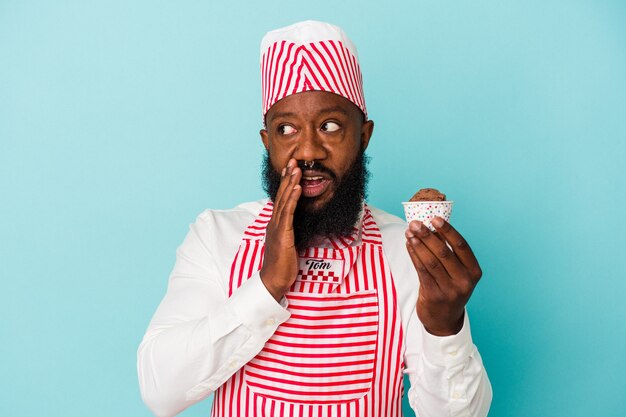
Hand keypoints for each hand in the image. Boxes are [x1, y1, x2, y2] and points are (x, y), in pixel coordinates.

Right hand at [260, 158, 301, 300]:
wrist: (273, 280)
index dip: (285, 183)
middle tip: (293, 160)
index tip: (291, 169)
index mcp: (276, 224)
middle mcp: (274, 223)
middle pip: (281, 195)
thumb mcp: (288, 243)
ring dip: (290, 183)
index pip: (281, 199)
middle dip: (287, 177)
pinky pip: (288, 214)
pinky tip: (297, 188)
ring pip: (284, 201)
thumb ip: (290, 231)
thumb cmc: (282, 265)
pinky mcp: (282, 235)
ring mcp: (277, 228)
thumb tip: (297, 223)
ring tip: (296, 168)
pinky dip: (292, 199)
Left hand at [405, 217, 481, 335]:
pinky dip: (414, 256)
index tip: (435, 218)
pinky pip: (421, 271)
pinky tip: (409, 245)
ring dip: (418, 244)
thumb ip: (449, 253)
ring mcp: (449, 290)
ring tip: (409, 232)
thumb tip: (433, 227)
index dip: (448, 231)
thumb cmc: (450, 289)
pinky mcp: (434, 296)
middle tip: (416, 223)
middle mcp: (464, 281)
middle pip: (444, 252)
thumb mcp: (457, 273)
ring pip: (430, 261)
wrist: (444, 320)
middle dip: (428, 235)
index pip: (461, 246)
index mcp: (474, 271)